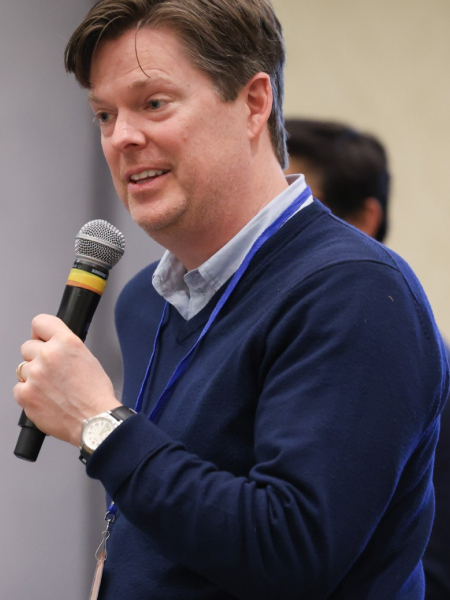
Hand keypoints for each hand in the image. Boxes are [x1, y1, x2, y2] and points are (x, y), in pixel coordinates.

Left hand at [13, 314, 120, 446]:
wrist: (94, 420)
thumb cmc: (95, 394)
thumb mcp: (88, 358)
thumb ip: (66, 348)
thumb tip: (53, 346)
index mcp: (66, 342)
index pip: (40, 322)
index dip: (40, 332)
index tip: (40, 339)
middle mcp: (48, 355)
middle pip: (27, 347)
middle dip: (37, 357)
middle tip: (51, 371)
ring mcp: (34, 375)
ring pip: (22, 369)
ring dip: (33, 377)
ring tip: (52, 389)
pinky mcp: (25, 395)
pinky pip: (19, 389)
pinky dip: (29, 394)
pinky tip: (46, 399)